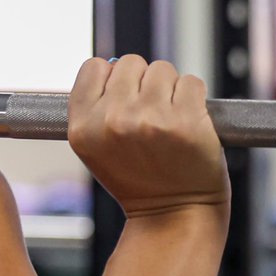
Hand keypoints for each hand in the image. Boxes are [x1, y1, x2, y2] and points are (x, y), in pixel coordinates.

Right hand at [68, 55, 230, 218]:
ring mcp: (149, 119)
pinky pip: (191, 82)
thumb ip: (94, 108)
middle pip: (129, 62)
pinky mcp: (186, 121)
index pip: (94, 66)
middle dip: (142, 82)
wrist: (172, 213)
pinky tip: (187, 120)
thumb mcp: (94, 148)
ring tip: (168, 117)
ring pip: (162, 69)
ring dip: (169, 88)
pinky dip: (193, 97)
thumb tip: (112, 65)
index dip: (111, 78)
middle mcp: (112, 120)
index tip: (122, 96)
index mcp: (82, 127)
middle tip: (148, 111)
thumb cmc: (136, 178)